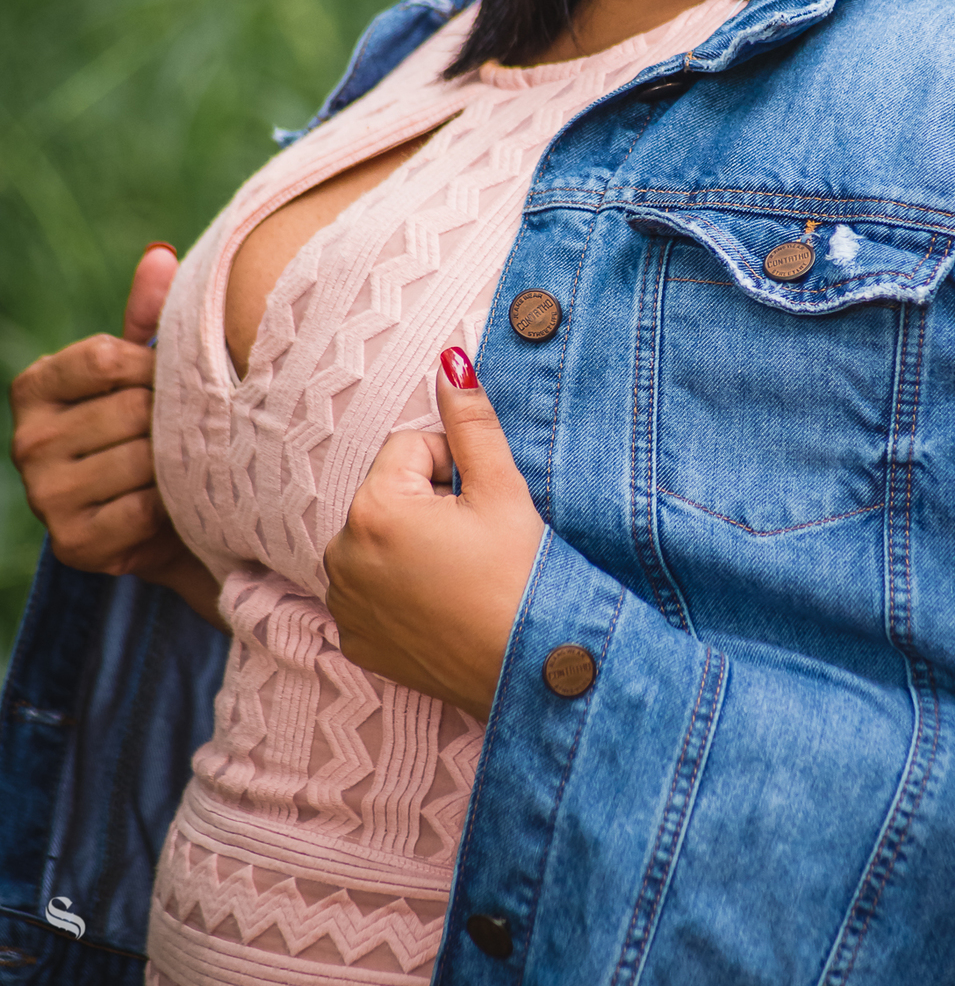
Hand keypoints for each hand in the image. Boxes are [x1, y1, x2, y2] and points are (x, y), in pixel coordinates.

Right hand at [9, 244, 225, 629]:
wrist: (166, 517)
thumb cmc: (152, 424)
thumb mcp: (145, 367)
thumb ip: (151, 314)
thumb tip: (161, 254)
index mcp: (35, 387)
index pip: (103, 357)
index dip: (153, 365)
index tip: (171, 379)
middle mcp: (27, 443)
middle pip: (129, 410)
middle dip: (172, 417)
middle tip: (190, 428)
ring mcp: (45, 498)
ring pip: (140, 460)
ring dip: (176, 462)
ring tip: (184, 463)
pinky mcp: (74, 545)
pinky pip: (143, 510)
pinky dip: (171, 505)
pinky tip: (173, 503)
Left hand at [325, 348, 544, 721]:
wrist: (533, 672)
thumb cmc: (521, 576)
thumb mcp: (502, 489)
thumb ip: (470, 421)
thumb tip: (450, 361)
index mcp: (373, 508)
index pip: (411, 447)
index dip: (455, 469)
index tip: (481, 510)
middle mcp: (342, 555)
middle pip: (391, 492)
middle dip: (430, 505)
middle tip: (475, 545)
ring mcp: (344, 604)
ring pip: (380, 539)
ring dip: (413, 545)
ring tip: (461, 576)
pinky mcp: (355, 641)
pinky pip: (372, 589)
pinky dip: (401, 590)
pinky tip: (443, 607)